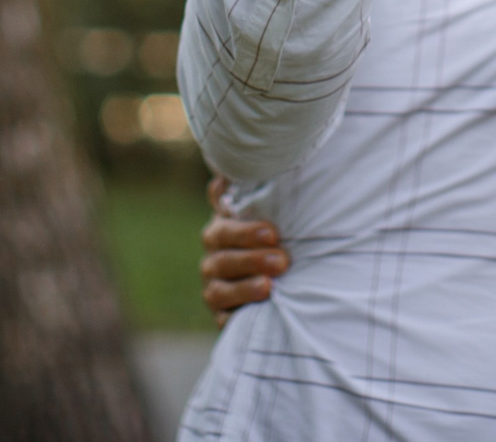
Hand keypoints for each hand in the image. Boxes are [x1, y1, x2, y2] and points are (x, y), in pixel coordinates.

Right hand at [200, 175, 286, 325]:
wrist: (281, 279)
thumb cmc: (274, 240)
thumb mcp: (268, 216)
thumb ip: (251, 196)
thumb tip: (228, 175)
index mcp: (221, 232)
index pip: (223, 230)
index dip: (244, 232)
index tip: (273, 233)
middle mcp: (213, 261)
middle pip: (221, 260)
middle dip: (252, 260)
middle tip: (282, 260)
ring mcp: (215, 289)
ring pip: (218, 291)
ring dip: (244, 288)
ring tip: (270, 286)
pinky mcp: (222, 317)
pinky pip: (223, 320)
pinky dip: (237, 317)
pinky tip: (258, 312)